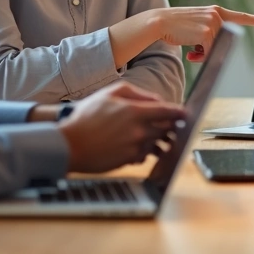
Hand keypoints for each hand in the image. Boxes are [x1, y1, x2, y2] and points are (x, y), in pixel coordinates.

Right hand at [57, 82, 185, 172]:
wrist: (68, 145)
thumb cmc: (86, 117)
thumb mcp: (109, 94)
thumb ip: (136, 93)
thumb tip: (156, 100)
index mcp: (135, 111)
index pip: (168, 111)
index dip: (179, 112)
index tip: (185, 113)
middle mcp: (139, 131)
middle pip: (166, 128)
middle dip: (169, 126)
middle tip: (167, 123)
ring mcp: (135, 147)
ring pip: (157, 142)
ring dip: (156, 139)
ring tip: (145, 134)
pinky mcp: (129, 160)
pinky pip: (145, 155)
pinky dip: (144, 150)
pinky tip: (133, 145)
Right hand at [151, 6, 253, 60]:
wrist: (159, 22)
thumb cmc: (177, 28)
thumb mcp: (197, 29)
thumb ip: (210, 35)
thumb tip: (215, 53)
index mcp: (217, 12)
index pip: (242, 17)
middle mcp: (218, 14)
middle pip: (224, 41)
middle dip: (211, 51)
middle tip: (196, 51)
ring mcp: (213, 22)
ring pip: (217, 48)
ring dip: (204, 54)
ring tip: (191, 48)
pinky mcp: (208, 31)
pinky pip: (210, 52)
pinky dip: (201, 56)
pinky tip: (190, 52)